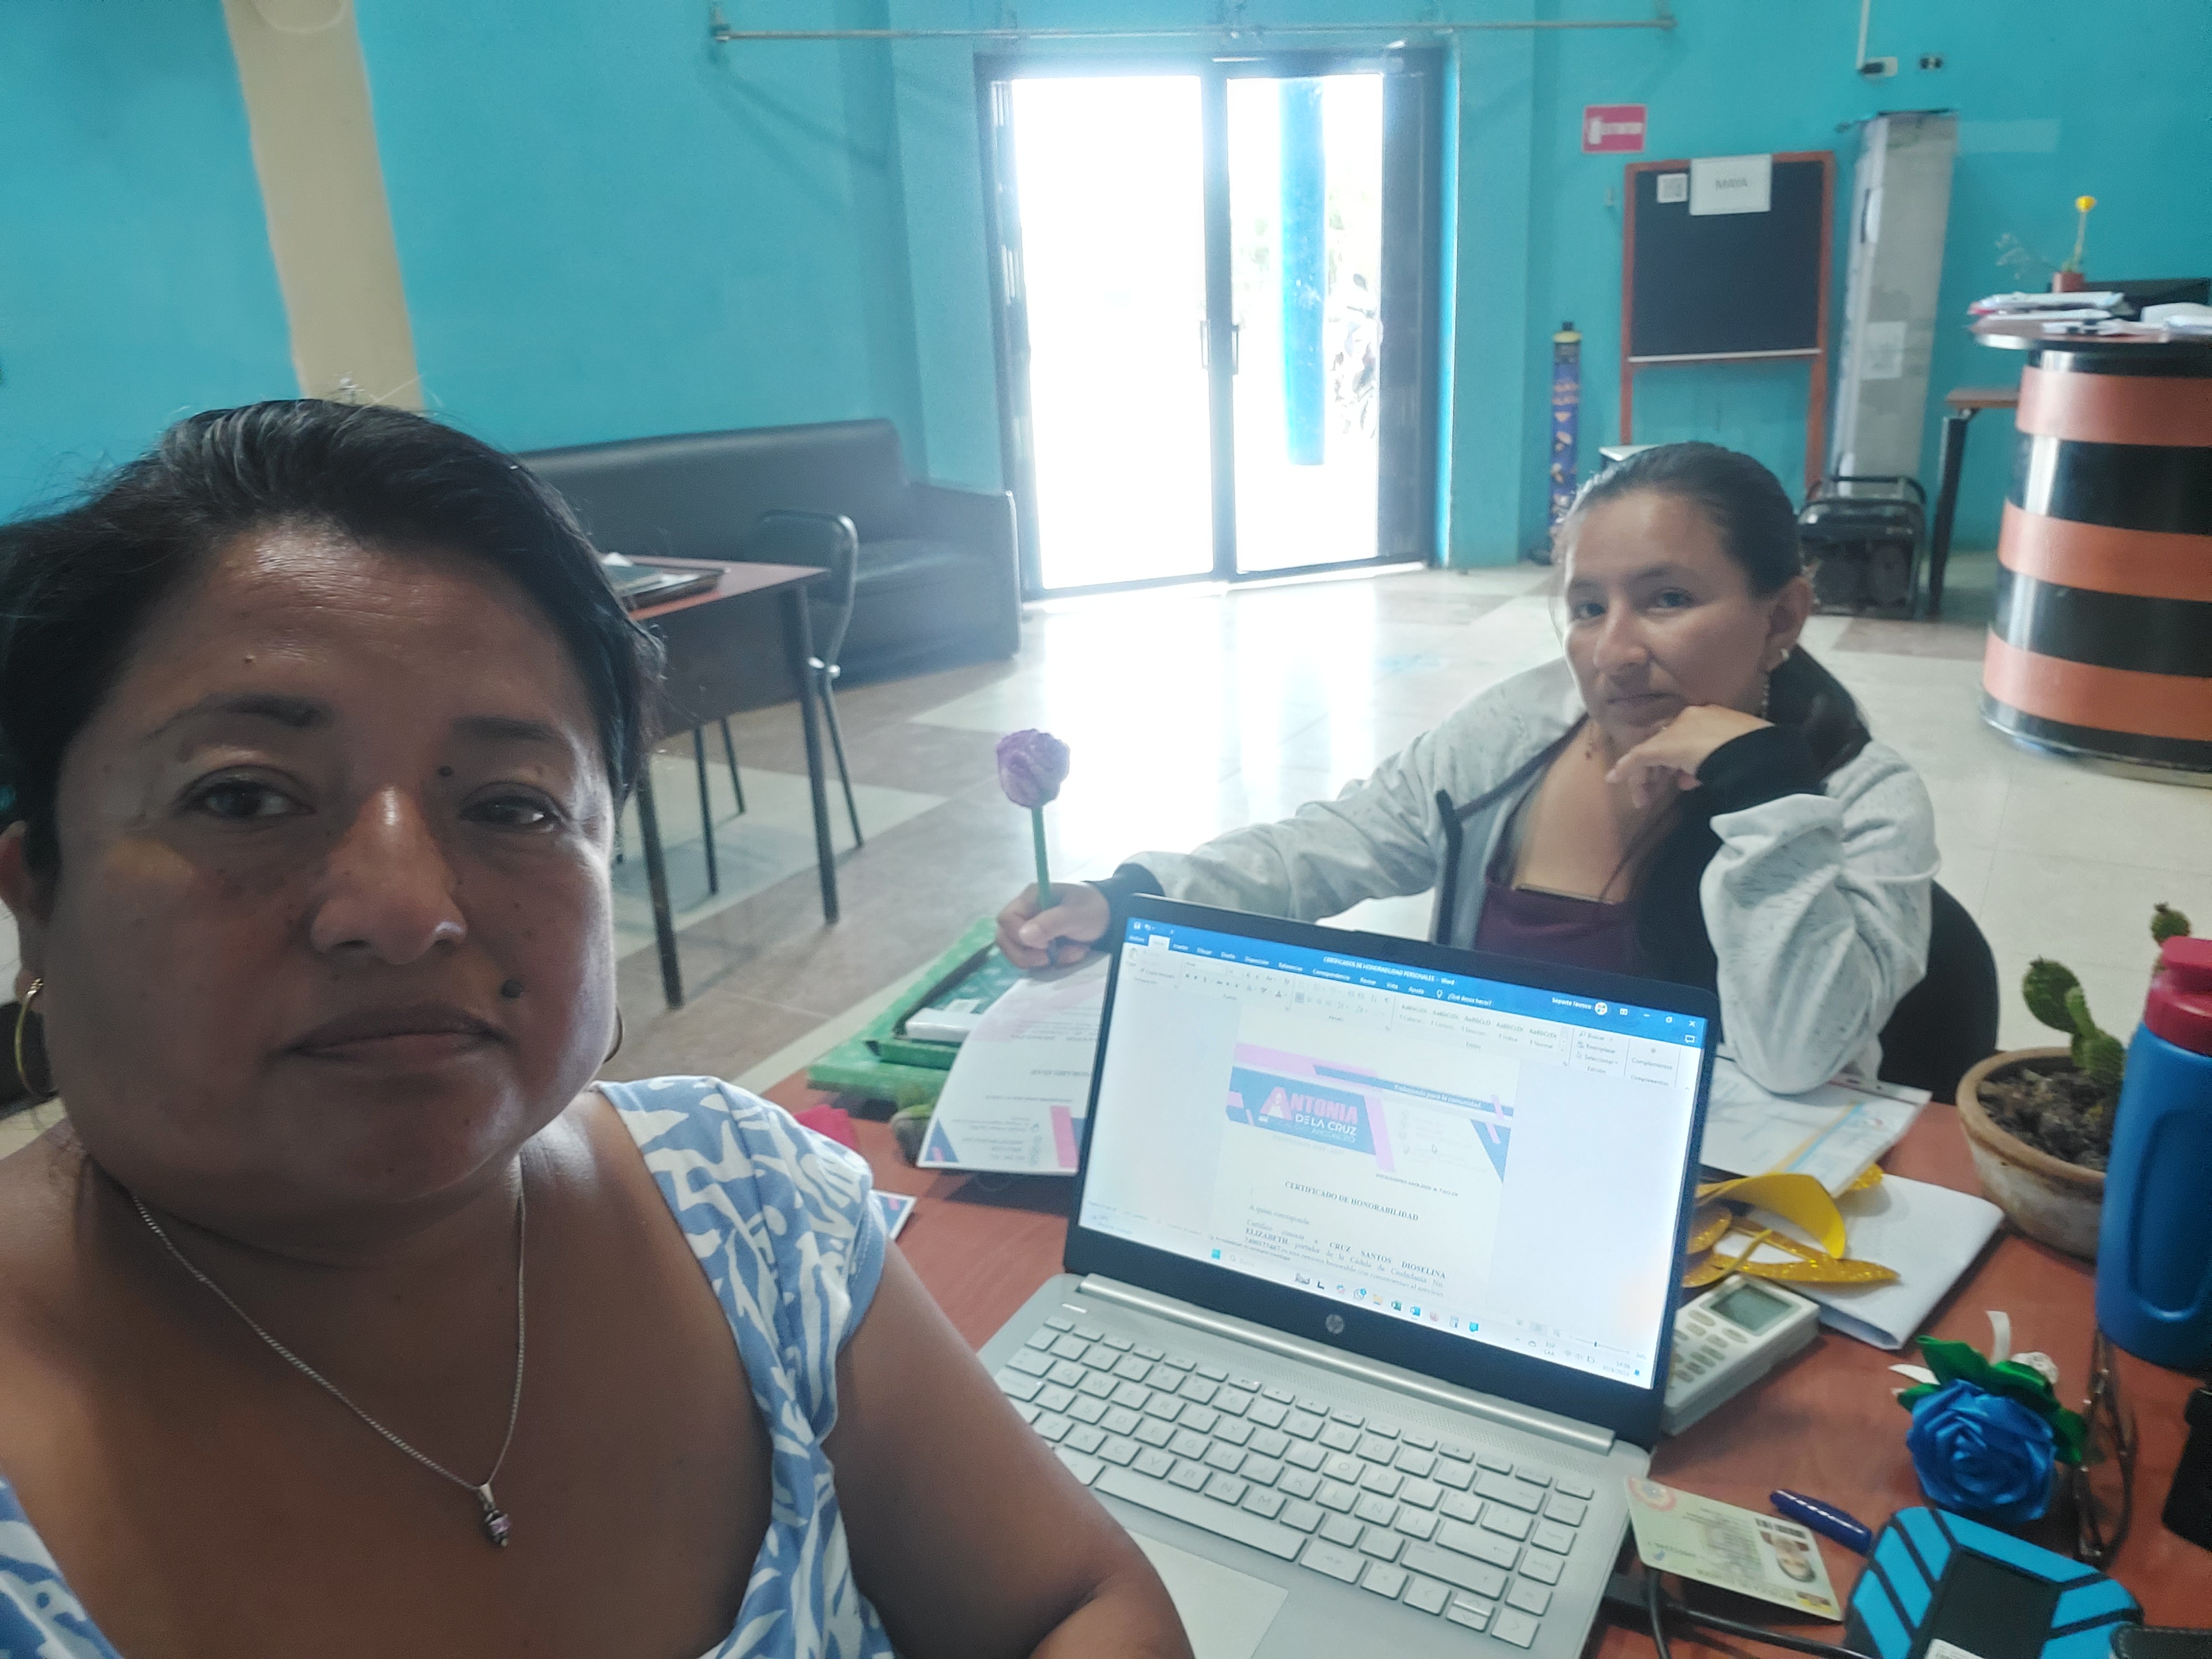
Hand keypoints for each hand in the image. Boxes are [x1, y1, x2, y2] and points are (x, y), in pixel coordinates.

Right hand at [995, 882, 1109, 969]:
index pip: (1006, 919)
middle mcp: (1025, 913)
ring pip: (1017, 953)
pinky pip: (1032, 960)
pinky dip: (1051, 963)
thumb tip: (1023, 936)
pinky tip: (1070, 954)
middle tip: (1051, 957)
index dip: (1020, 936)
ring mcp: (1029, 930)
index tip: (1045, 944)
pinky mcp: (1037, 944)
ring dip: (1042, 961)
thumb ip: (1051, 923)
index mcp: (1030, 898)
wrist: (1109, 918)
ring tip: (1070, 952)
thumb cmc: (1092, 909)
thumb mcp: (1077, 914)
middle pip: (1005, 939)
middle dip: (1028, 954)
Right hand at [1604, 705, 1767, 808]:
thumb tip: (1612, 776)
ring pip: (1684, 754)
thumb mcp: (1667, 751)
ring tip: (1672, 789)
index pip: (1650, 744)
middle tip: (1645, 799)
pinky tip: (1691, 783)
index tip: (1620, 785)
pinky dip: (1692, 769)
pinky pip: (1704, 757)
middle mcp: (1699, 719)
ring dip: (1671, 773)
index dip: (1632, 766)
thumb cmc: (1705, 747)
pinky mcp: (1735, 744)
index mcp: (1682, 717)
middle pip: (1665, 749)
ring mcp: (1718, 731)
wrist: (1753, 751)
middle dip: (1652, 774)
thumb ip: (1637, 760)